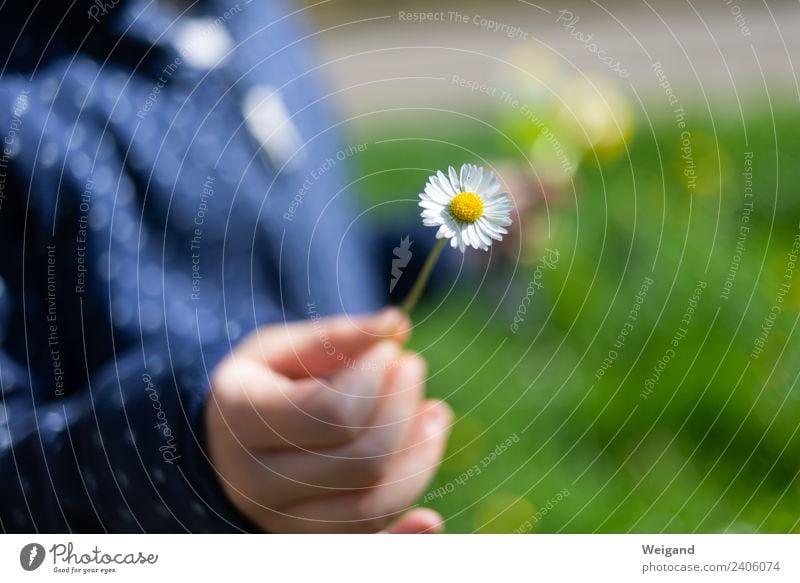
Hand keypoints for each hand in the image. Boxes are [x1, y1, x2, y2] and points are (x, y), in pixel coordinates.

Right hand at [204, 308, 451, 532]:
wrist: (225, 442)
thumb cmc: (260, 383)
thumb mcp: (282, 349)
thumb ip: (336, 336)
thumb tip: (396, 325)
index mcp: (241, 420)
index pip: (331, 412)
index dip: (376, 378)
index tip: (390, 350)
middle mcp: (256, 482)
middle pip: (362, 461)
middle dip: (403, 409)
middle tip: (413, 369)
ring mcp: (282, 522)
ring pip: (373, 506)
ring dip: (420, 457)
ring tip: (434, 413)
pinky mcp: (310, 543)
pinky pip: (365, 548)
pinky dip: (404, 537)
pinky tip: (431, 520)